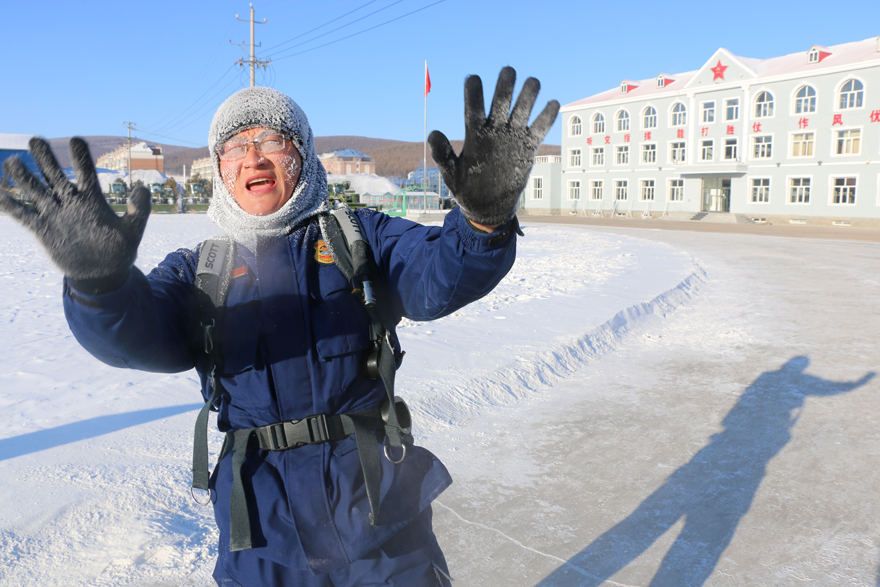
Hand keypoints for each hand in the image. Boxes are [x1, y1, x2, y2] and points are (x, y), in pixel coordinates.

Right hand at [0, 138, 150, 291]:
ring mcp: (55, 214)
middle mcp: (71, 202)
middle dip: (46, 159)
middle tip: (36, 140)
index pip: (85, 173)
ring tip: (13, 161)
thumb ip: (139, 210)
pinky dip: (11, 206)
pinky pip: (24, 215)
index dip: (80, 157)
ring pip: (36, 191)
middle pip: (55, 175)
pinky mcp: (43, 230)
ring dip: (24, 178)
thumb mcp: (133, 230)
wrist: (102, 273)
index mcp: (92, 199)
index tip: (76, 140)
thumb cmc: (119, 249)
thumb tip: (143, 189)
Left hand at [428, 66, 558, 226]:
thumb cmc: (466, 188)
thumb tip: (433, 133)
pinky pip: (539, 129)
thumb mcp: (452, 175)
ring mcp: (512, 137)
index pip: (474, 109)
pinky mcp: (527, 147)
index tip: (473, 78)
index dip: (474, 93)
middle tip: (508, 71)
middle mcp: (495, 130)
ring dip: (528, 96)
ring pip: (522, 110)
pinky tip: (553, 103)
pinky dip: (546, 117)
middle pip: (501, 102)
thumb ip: (443, 155)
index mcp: (475, 133)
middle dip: (505, 87)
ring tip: (533, 82)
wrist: (488, 205)